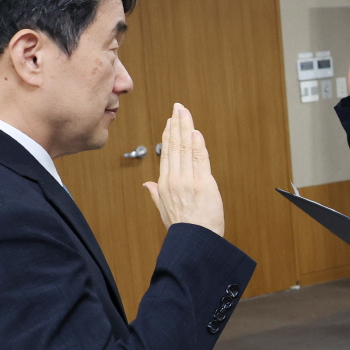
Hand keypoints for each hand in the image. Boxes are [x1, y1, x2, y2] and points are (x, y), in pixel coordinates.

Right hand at [144, 104, 224, 236]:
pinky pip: (199, 159)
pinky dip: (197, 144)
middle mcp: (174, 179)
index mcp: (164, 184)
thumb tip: (147, 184)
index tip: (170, 121)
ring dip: (186, 128)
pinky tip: (195, 131)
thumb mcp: (164, 211)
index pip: (166, 153)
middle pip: (175, 146)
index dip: (168, 135)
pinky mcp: (203, 184)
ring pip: (186, 148)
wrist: (195, 241)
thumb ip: (156, 194)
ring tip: (185, 112)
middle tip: (178, 107)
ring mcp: (188, 180)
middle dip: (177, 124)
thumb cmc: (183, 228)